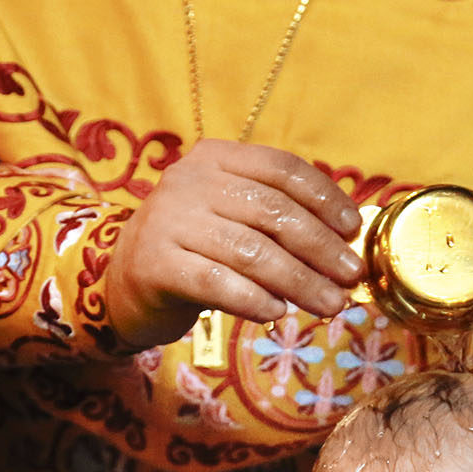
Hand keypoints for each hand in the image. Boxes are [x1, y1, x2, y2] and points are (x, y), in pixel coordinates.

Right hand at [106, 139, 365, 347]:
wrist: (119, 280)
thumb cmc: (194, 250)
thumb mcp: (231, 217)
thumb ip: (277, 219)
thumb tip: (346, 242)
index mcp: (215, 157)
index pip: (281, 168)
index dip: (324, 197)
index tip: (353, 229)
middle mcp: (189, 181)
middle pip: (271, 211)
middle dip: (320, 247)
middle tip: (351, 276)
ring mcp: (168, 221)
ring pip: (250, 251)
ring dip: (299, 281)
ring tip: (330, 304)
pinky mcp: (155, 264)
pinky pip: (216, 283)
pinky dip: (253, 299)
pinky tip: (277, 313)